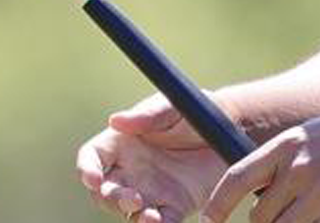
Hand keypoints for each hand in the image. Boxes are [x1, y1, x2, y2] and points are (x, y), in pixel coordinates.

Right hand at [77, 93, 229, 221]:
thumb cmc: (195, 112)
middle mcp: (131, 170)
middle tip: (133, 198)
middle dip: (112, 198)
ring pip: (129, 212)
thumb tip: (115, 120)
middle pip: (105, 191)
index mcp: (122, 142)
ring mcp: (151, 191)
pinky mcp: (174, 207)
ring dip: (135, 217)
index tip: (93, 179)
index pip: (92, 157)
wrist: (233, 131)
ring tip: (151, 217)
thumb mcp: (173, 108)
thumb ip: (147, 115)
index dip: (87, 169)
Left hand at [201, 104, 319, 222]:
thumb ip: (286, 162)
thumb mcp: (312, 137)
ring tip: (311, 215)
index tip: (211, 219)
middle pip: (259, 217)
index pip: (235, 179)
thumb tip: (263, 194)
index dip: (217, 204)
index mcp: (285, 146)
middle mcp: (297, 169)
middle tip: (289, 216)